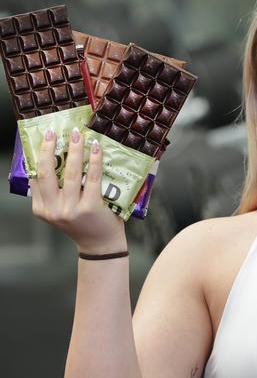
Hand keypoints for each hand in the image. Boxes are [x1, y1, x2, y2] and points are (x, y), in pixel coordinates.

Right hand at [31, 127, 126, 253]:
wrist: (100, 246)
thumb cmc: (83, 224)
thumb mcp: (60, 210)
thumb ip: (55, 193)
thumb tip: (55, 160)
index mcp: (41, 209)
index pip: (35, 176)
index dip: (38, 154)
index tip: (44, 137)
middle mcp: (53, 210)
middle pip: (47, 171)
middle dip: (50, 148)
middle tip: (54, 131)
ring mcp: (71, 209)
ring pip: (71, 172)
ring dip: (75, 149)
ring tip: (78, 134)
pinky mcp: (91, 207)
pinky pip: (93, 178)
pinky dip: (94, 160)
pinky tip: (95, 148)